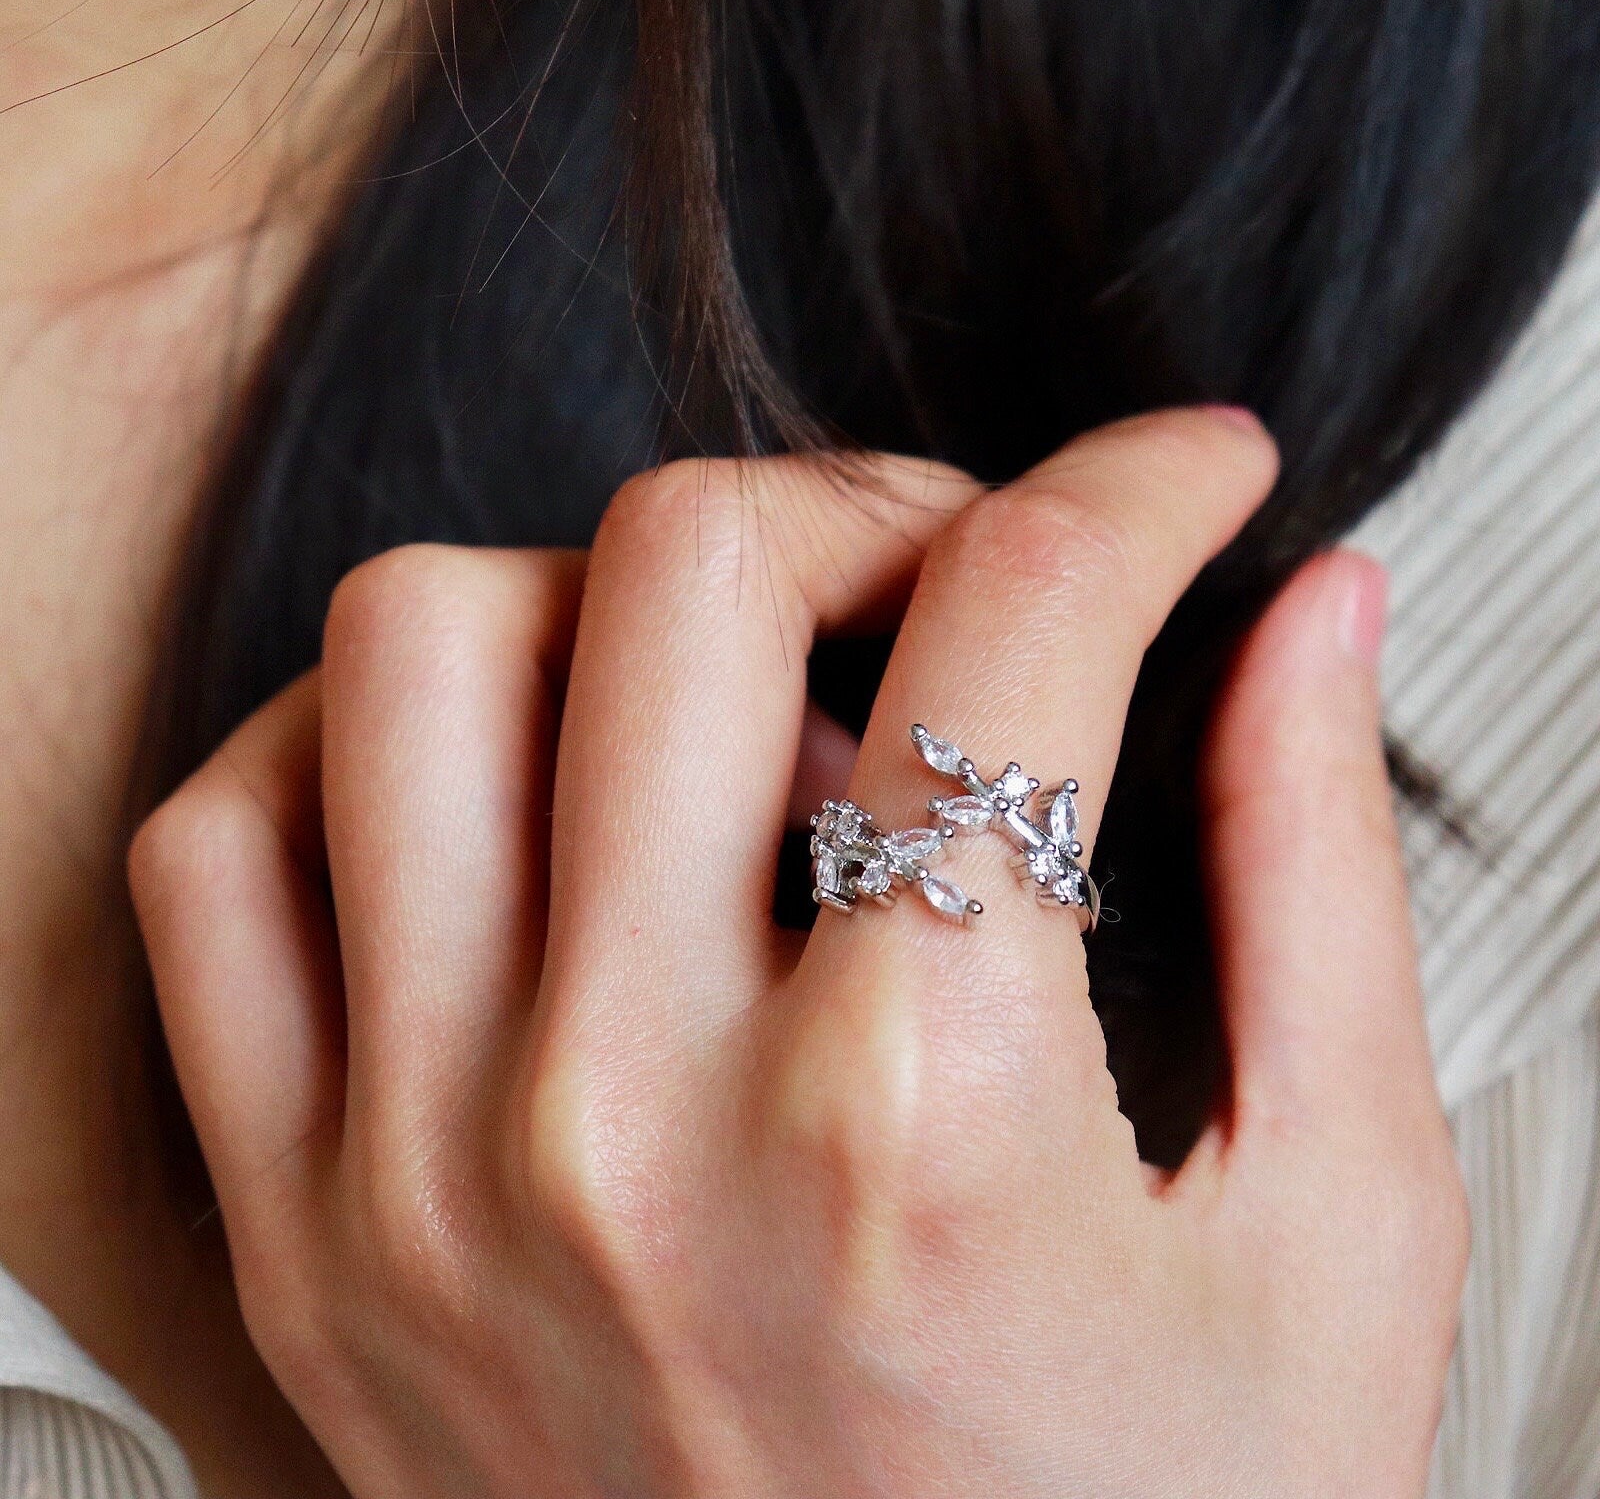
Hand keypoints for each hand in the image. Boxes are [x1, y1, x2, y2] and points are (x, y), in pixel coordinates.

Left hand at [130, 409, 1466, 1497]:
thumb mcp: (1329, 1236)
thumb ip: (1318, 877)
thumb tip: (1312, 611)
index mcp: (918, 1123)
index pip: (1018, 623)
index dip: (1139, 490)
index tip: (1189, 480)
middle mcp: (626, 1122)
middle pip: (687, 565)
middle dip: (867, 505)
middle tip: (953, 580)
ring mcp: (418, 1170)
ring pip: (419, 647)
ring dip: (600, 598)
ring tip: (732, 694)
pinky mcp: (306, 1224)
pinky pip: (223, 848)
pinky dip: (353, 749)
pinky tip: (515, 800)